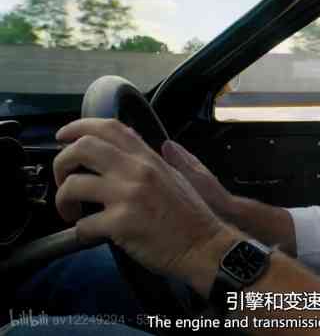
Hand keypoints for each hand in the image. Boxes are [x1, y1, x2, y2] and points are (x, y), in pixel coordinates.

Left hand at [53, 118, 238, 295]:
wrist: (205, 246)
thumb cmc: (192, 216)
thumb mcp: (177, 176)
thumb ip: (156, 158)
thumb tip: (143, 143)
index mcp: (149, 158)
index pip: (108, 127)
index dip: (78, 127)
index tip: (63, 137)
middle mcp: (137, 170)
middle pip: (82, 147)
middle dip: (60, 163)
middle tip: (63, 180)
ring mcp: (128, 196)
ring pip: (72, 185)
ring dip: (63, 200)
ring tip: (71, 212)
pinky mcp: (121, 224)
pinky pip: (82, 225)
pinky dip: (80, 232)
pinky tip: (91, 235)